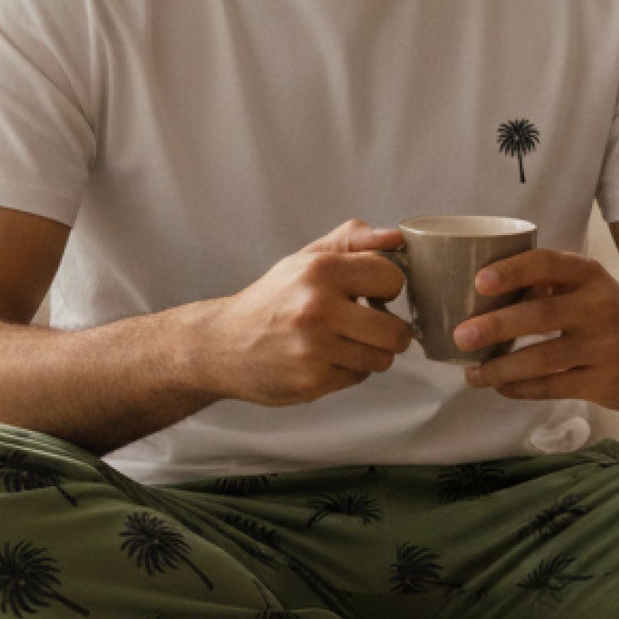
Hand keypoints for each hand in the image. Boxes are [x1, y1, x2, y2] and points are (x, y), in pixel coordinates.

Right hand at [205, 218, 411, 406]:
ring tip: (345, 341)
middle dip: (390, 331)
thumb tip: (396, 236)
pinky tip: (325, 358)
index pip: (392, 278)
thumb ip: (352, 241)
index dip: (387, 287)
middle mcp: (318, 308)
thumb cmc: (272, 300)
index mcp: (320, 270)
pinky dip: (348, 370)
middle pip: (396, 331)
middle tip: (371, 325)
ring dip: (370, 353)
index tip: (373, 293)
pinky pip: (357, 377)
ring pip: (382, 359)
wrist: (222, 345)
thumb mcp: (306, 259)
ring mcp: (314, 349)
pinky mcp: (311, 382)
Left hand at [454, 250, 618, 410]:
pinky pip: (552, 387)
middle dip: (496, 326)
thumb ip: (547, 284)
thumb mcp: (588, 287)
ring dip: (501, 368)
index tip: (480, 282)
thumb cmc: (608, 313)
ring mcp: (604, 348)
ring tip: (472, 373)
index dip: (513, 271)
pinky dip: (520, 389)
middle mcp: (600, 308)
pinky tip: (501, 387)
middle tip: (462, 335)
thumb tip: (483, 291)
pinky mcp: (604, 383)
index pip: (548, 264)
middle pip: (541, 315)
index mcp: (589, 275)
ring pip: (542, 360)